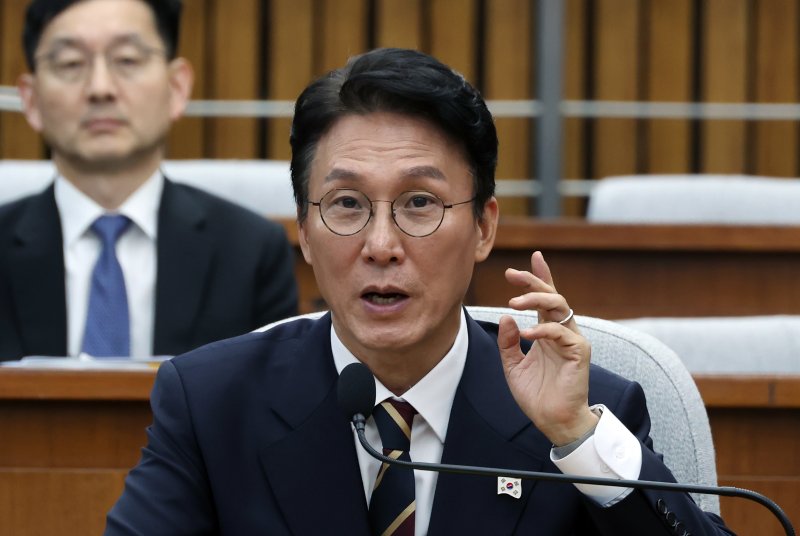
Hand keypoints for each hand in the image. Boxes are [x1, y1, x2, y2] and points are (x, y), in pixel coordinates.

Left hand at [497, 251, 597, 445]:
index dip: (541, 277)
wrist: (553, 422)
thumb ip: (508, 342)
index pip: (546, 299)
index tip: (535, 256)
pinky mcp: (579, 352)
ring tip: (513, 302)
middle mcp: (562, 331)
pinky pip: (561, 332)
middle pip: (552, 296)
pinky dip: (542, 330)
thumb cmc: (536, 395)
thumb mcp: (512, 366)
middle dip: (533, 281)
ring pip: (559, 306)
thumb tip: (507, 316)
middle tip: (512, 274)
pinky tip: (525, 334)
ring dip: (536, 299)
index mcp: (547, 332)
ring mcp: (572, 340)